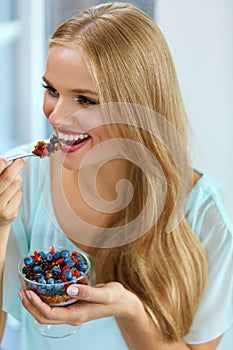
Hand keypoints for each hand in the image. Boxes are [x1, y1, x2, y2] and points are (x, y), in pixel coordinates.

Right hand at [0, 158, 25, 226]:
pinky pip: (19, 195)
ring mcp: (0, 208)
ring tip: (15, 178)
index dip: (1, 164)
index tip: (7, 158)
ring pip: (15, 186)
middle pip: (7, 178)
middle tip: (22, 160)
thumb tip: (6, 160)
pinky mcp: (10, 214)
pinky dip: (17, 191)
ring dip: (17, 179)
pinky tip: (12, 193)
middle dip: (16, 167)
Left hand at [19, 282, 140, 325]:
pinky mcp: (74, 306)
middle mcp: (72, 316)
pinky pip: (54, 307)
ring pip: (48, 313)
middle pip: (44, 317)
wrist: (123, 303)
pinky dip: (44, 300)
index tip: (28, 292)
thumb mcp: (105, 293)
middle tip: (23, 290)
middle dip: (31, 306)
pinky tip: (43, 290)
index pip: (49, 314)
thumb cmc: (115, 298)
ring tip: (28, 290)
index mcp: (77, 315)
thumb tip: (69, 289)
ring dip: (35, 304)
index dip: (36, 305)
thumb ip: (88, 292)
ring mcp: (72, 313)